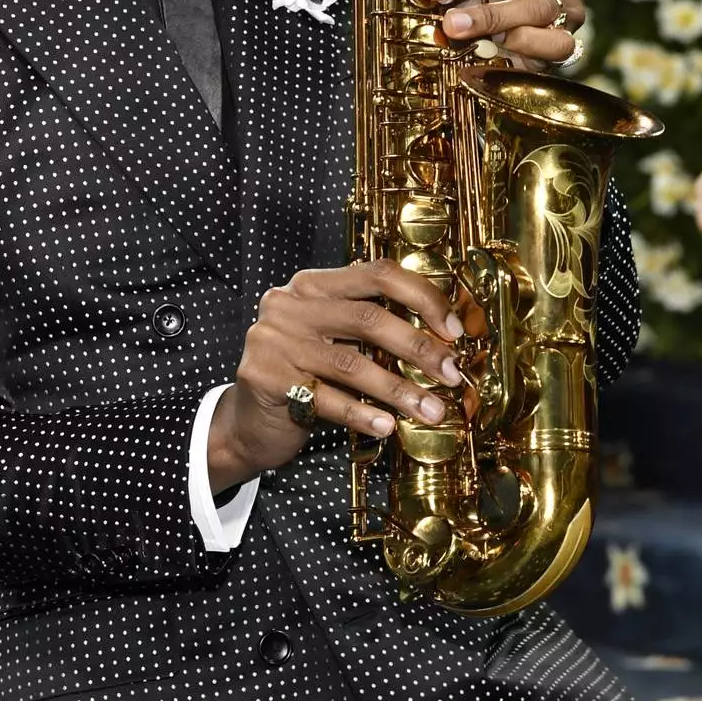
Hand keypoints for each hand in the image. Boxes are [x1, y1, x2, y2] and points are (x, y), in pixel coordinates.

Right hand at [208, 263, 464, 487]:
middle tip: (452, 375)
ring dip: (400, 390)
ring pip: (352, 363)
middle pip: (368, 318)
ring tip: (431, 410)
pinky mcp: (265, 378)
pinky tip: (387, 426)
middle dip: (419, 349)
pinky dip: (363, 414)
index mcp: (311, 285)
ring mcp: (273, 340)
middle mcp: (289, 304)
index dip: (422, 298)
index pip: (377, 274)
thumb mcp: (332, 341)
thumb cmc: (303, 378)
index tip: (453, 330)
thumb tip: (443, 341)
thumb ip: (371, 329)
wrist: (248, 422)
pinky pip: (327, 399)